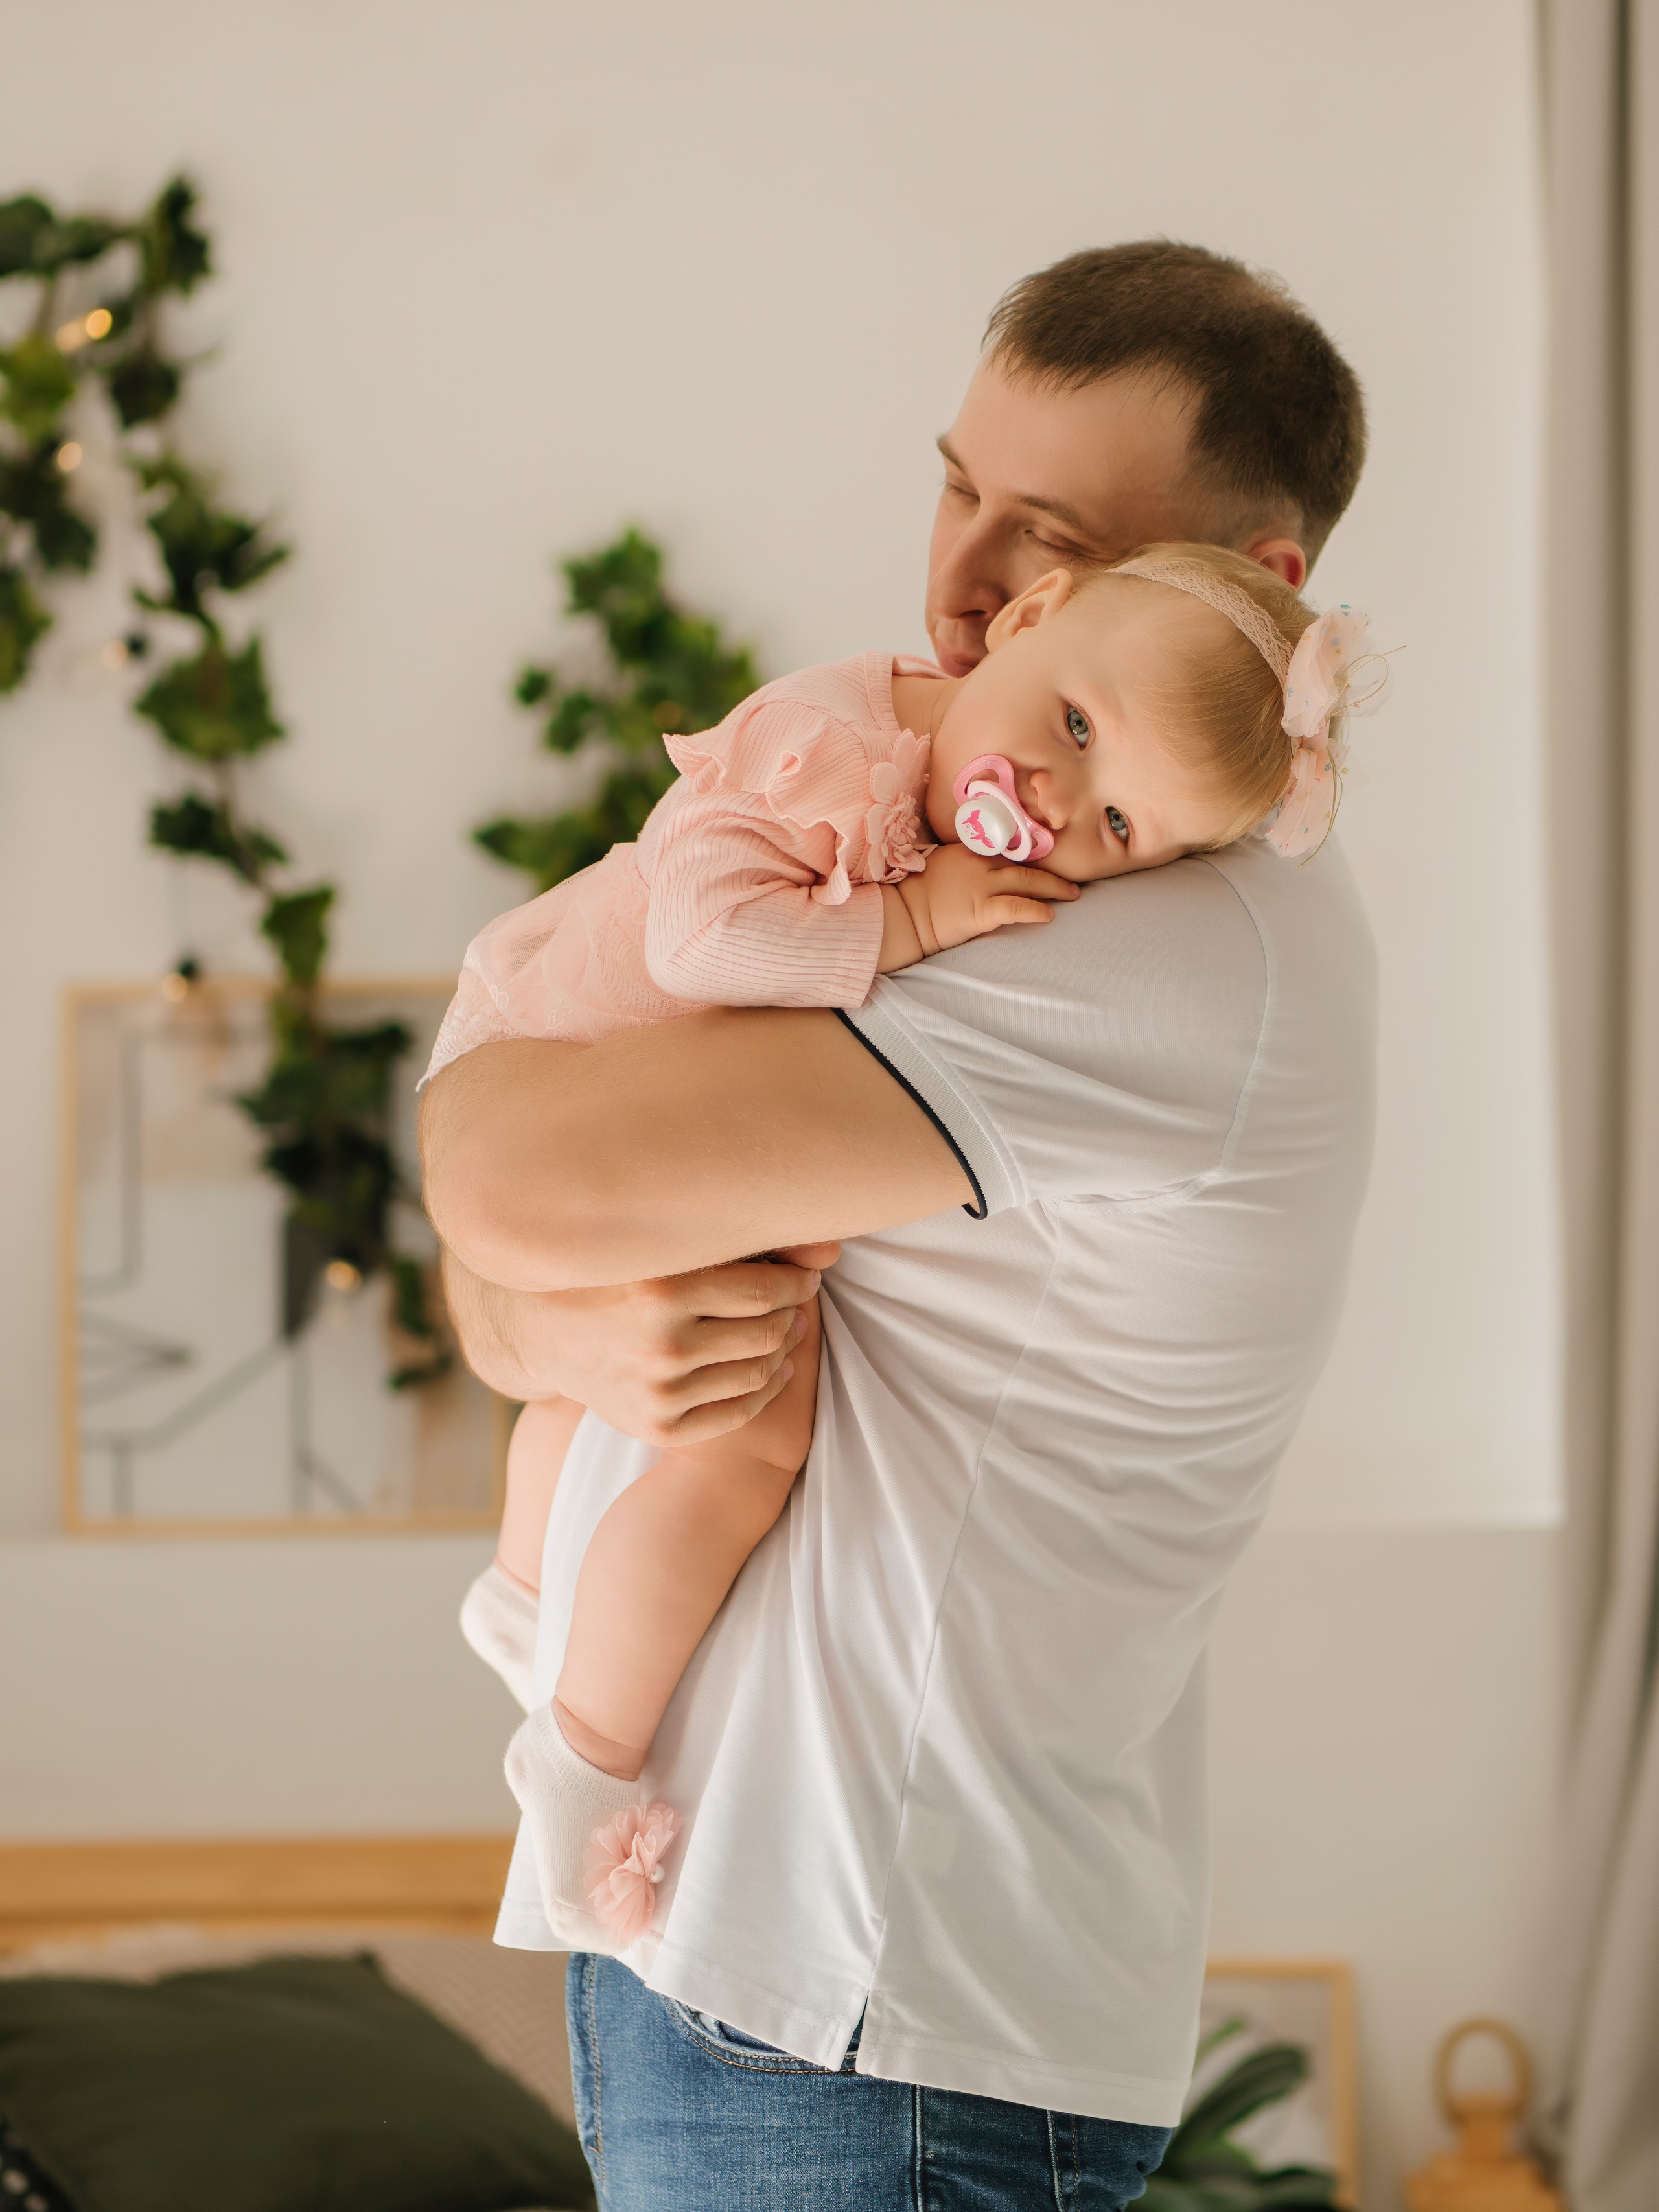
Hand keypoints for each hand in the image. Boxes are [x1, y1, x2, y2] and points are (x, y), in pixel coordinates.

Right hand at [441, 1243, 835, 1448]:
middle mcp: (658, 1343)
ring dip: (781, 1348)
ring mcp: (656, 1391)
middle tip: (789, 1299)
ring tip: (777, 1327)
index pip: (766, 1290)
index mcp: (658, 1288)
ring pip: (759, 1371)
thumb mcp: (661, 1244)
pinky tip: (767, 1366)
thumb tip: (831, 1250)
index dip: (796, 1282)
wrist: (536, 1330)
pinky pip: (738, 1411)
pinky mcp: (654, 1426)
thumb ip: (741, 1242)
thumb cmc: (610, 1270)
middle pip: (768, 1331)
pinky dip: (765, 1388)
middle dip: (790, 1313)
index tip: (801, 1275)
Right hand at [879, 842, 1077, 968]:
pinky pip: (1016, 907)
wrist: (903, 914)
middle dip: (1052, 872)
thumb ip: (965, 863)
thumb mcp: (941, 866)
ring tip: (1072, 895)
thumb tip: (982, 868)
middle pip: (1024, 862)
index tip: (1048, 858)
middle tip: (1071, 881)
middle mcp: (980, 863)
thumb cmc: (917, 895)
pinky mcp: (981, 909)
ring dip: (1054, 888)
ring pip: (1028, 881)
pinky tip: (1050, 915)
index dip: (1030, 854)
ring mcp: (982, 885)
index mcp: (970, 849)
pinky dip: (1036, 910)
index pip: (1008, 848)